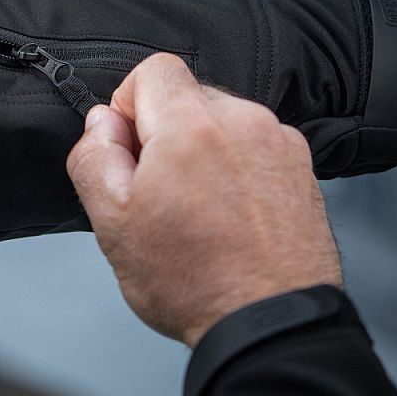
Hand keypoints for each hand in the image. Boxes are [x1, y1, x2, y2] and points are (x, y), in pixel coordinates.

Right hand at [66, 53, 342, 347]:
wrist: (272, 326)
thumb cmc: (194, 281)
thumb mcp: (113, 222)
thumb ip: (93, 156)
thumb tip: (102, 122)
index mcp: (192, 127)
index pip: (153, 69)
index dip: (129, 102)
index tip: (131, 146)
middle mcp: (244, 121)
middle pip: (188, 95)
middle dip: (165, 130)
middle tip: (161, 190)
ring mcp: (279, 142)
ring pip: (222, 120)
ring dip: (202, 148)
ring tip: (199, 209)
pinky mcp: (303, 167)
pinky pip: (254, 144)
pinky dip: (236, 165)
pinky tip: (231, 213)